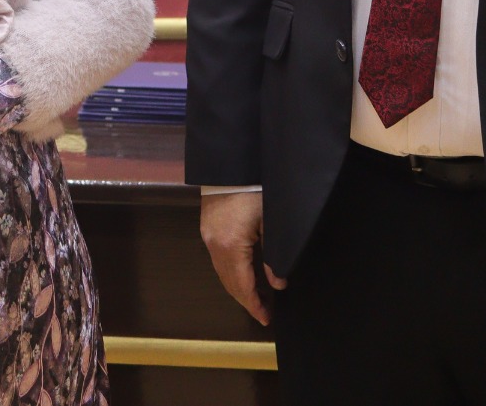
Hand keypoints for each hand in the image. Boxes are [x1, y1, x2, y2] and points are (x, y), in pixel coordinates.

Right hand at [199, 190, 284, 326]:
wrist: (230, 165)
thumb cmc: (254, 191)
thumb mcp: (270, 223)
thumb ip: (274, 256)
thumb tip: (278, 283)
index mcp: (231, 247)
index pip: (242, 285)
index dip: (253, 304)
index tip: (265, 319)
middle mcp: (215, 246)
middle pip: (228, 282)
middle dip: (245, 300)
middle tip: (263, 313)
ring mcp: (208, 237)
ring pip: (221, 272)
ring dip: (237, 288)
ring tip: (255, 297)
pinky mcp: (207, 228)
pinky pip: (218, 260)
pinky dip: (230, 273)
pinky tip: (243, 274)